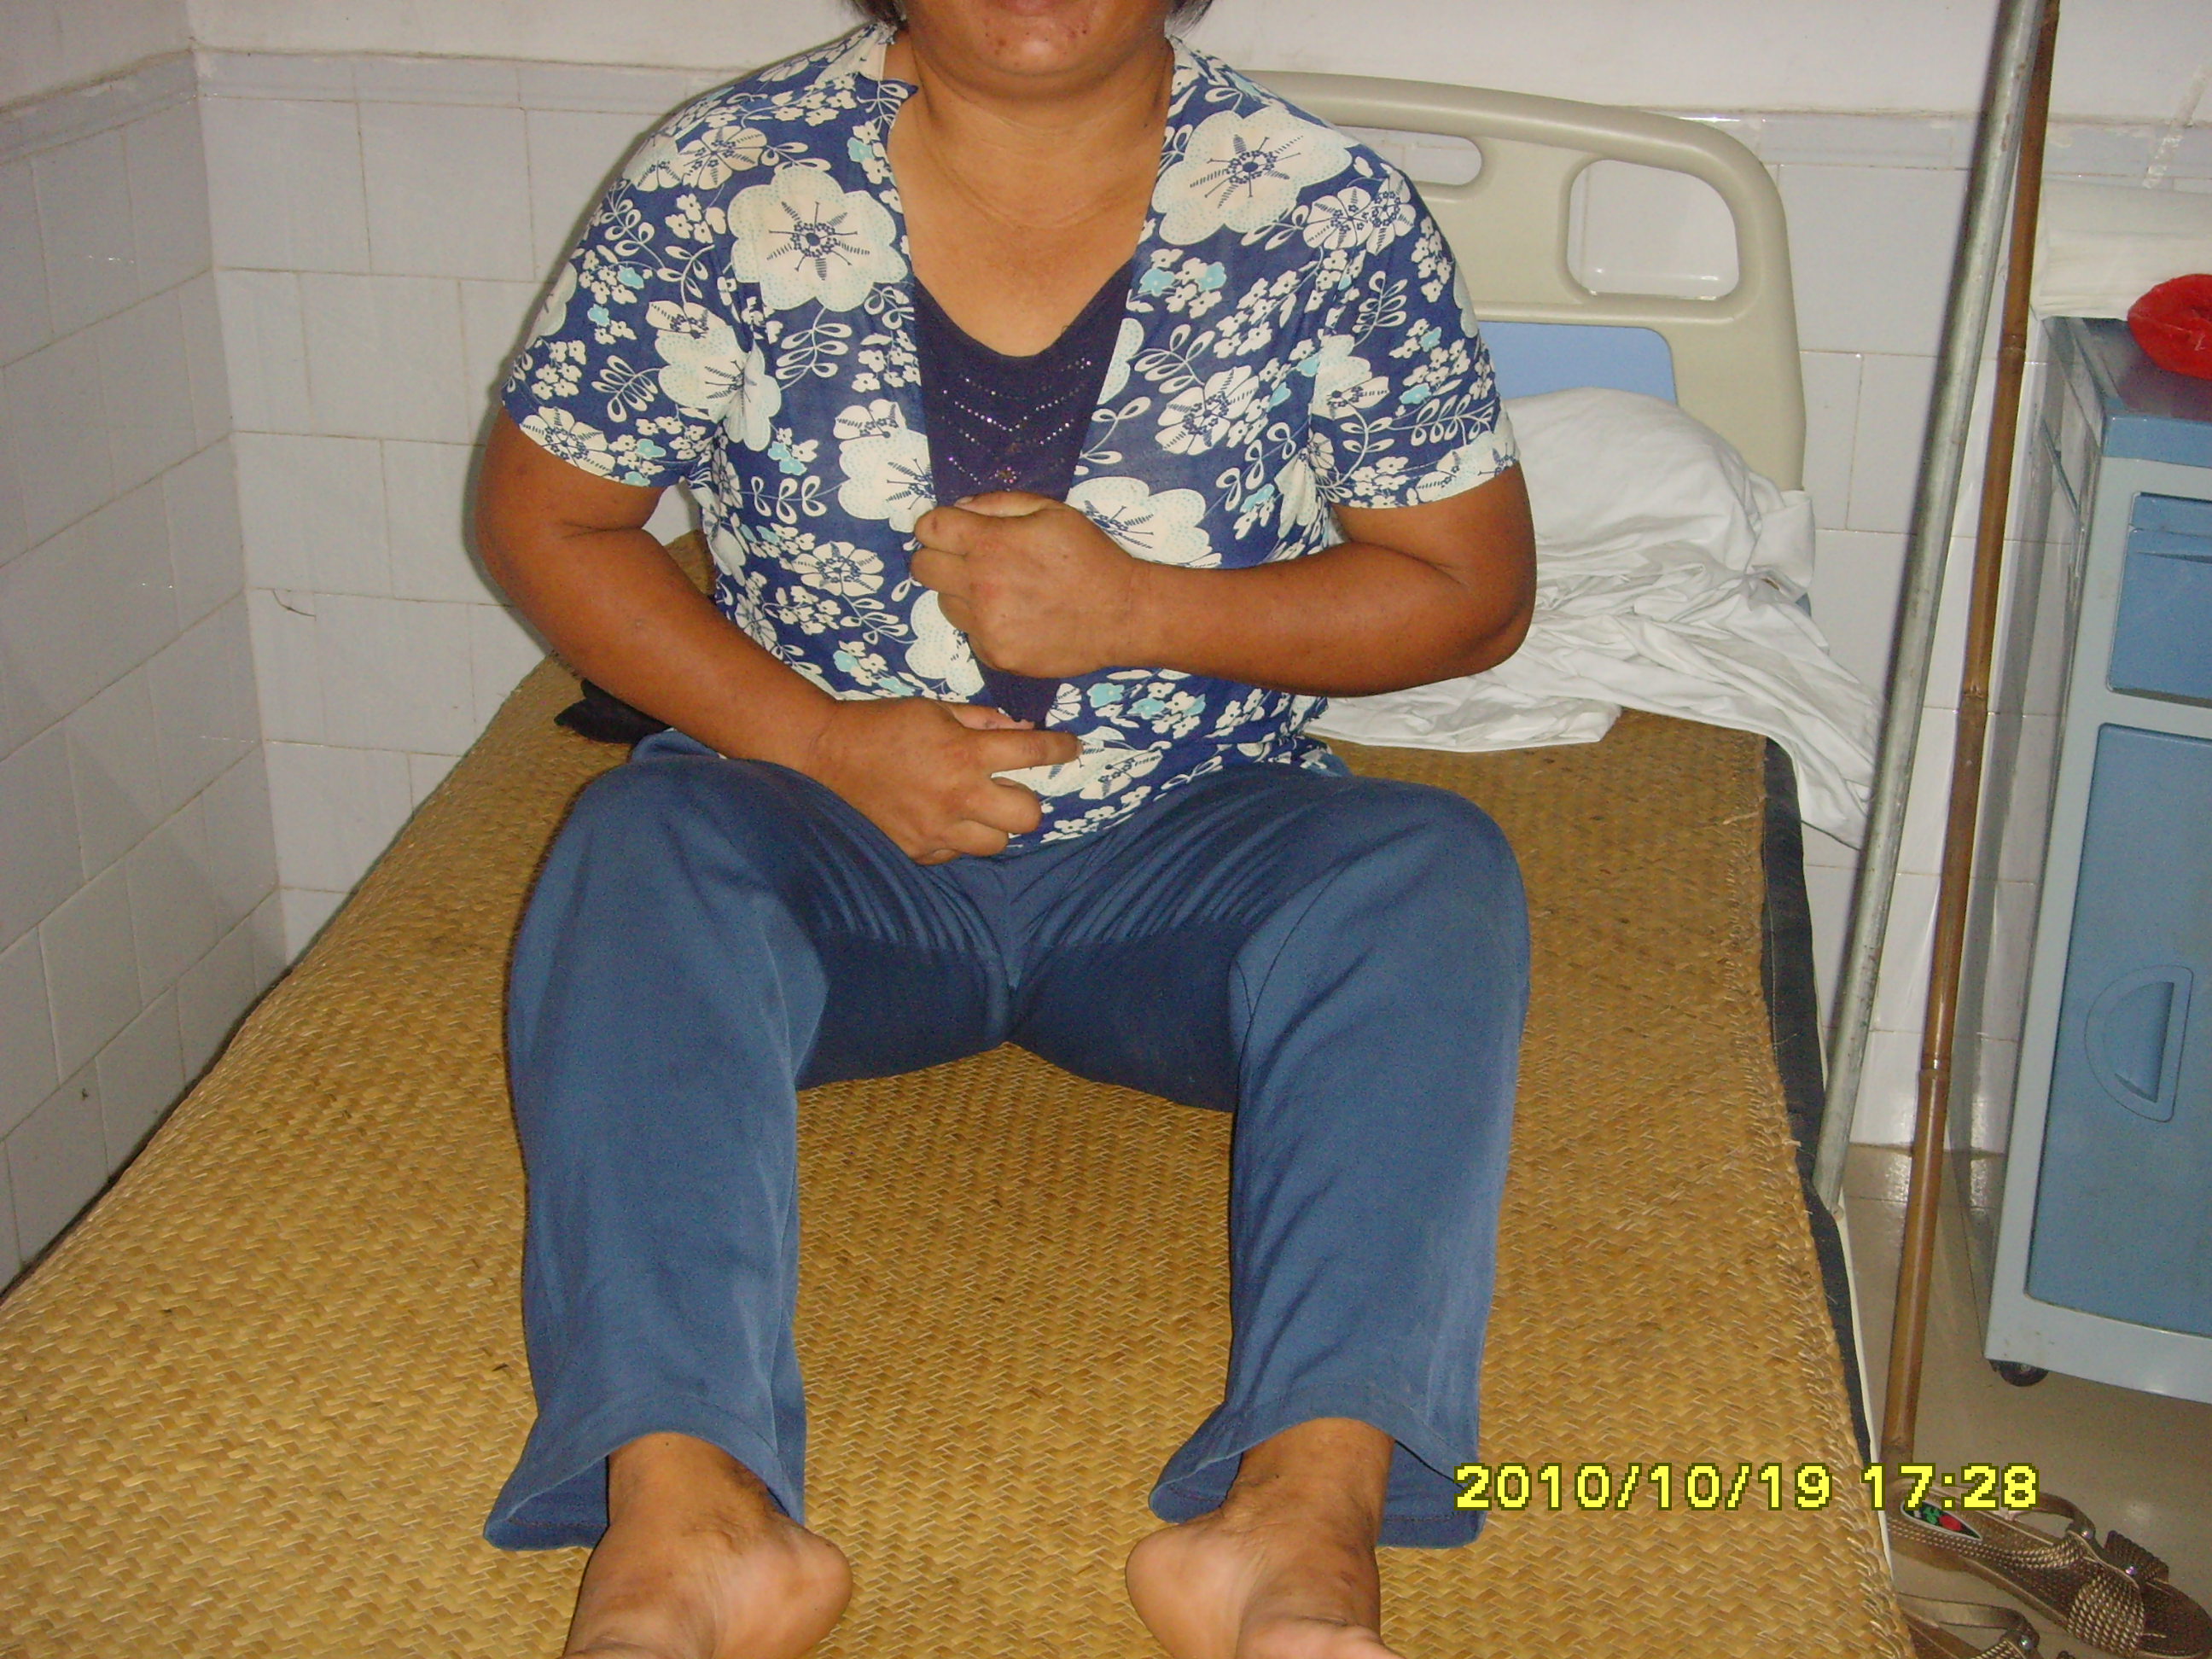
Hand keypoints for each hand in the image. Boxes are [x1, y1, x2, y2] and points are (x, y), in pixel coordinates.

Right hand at [802, 697, 1081, 863]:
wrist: (827, 753)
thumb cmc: (884, 724)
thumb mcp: (936, 709)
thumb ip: (983, 721)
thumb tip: (1023, 732)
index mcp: (964, 754)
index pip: (1033, 754)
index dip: (1060, 749)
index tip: (1070, 748)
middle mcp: (957, 797)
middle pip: (1028, 816)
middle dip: (1026, 801)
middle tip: (1011, 789)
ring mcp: (937, 830)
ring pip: (996, 844)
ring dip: (995, 826)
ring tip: (977, 810)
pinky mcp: (917, 851)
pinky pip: (955, 854)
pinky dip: (957, 839)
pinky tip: (941, 820)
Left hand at [910, 492, 1144, 677]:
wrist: (1124, 614)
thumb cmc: (1090, 557)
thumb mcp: (1051, 511)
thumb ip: (999, 504)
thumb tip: (960, 510)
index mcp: (990, 544)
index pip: (928, 528)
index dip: (935, 526)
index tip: (951, 531)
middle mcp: (980, 586)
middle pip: (922, 568)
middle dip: (938, 557)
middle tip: (968, 560)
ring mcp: (986, 625)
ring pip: (943, 603)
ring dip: (961, 594)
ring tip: (1000, 591)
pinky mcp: (996, 655)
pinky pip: (969, 634)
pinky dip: (983, 625)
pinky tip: (1016, 618)